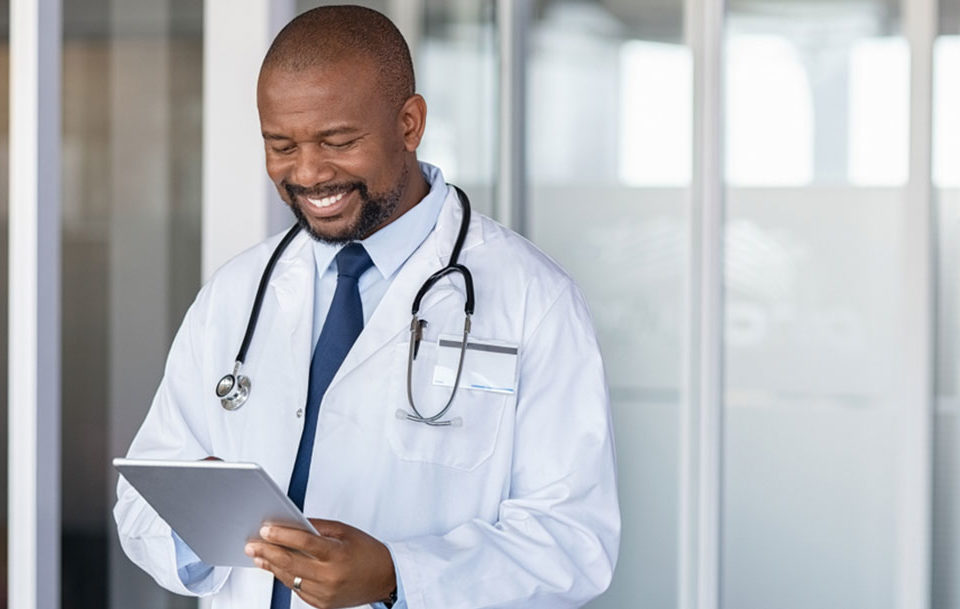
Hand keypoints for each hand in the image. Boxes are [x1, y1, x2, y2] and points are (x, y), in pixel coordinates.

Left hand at [245, 519, 395, 608]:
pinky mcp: (322, 604)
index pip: (304, 543)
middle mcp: (331, 576)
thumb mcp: (345, 531)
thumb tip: (292, 523)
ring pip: (291, 579)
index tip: (266, 529)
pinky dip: (287, 577)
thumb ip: (317, 527)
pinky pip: (298, 589)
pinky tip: (277, 568)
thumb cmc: (368, 552)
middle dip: (268, 552)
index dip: (282, 535)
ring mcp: (325, 593)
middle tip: (252, 545)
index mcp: (338, 554)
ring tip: (259, 555)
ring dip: (272, 566)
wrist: (385, 578)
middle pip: (291, 563)